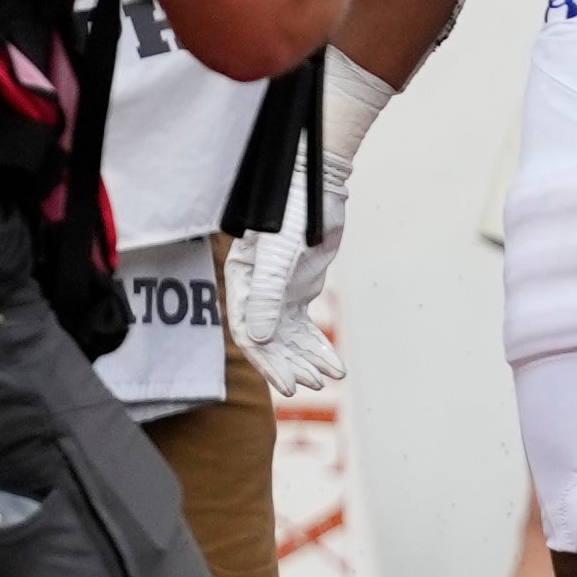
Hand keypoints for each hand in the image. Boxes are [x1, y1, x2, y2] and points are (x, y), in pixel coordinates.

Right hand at [228, 220, 345, 393]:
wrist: (316, 190)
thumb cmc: (289, 216)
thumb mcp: (277, 259)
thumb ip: (266, 297)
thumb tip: (259, 340)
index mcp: (241, 286)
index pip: (249, 335)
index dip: (268, 363)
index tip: (289, 385)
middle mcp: (256, 294)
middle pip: (270, 341)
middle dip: (290, 366)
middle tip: (310, 386)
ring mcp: (279, 294)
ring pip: (289, 338)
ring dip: (306, 360)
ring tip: (327, 379)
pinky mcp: (300, 290)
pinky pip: (306, 327)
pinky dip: (319, 346)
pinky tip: (334, 364)